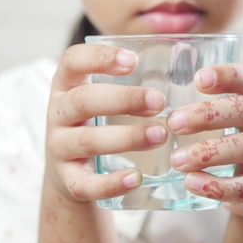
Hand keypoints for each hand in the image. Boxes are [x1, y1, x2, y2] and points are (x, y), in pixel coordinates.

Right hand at [45, 43, 166, 201]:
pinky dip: (111, 182)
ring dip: (127, 138)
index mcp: (66, 85)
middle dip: (124, 99)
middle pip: (84, 100)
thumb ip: (129, 82)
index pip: (72, 61)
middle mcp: (58, 114)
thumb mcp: (102, 99)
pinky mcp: (68, 180)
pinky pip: (86, 184)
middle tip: (159, 102)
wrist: (68, 172)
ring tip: (160, 135)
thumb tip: (184, 64)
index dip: (99, 58)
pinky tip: (135, 178)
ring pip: (89, 141)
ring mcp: (59, 148)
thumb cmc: (96, 124)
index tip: (133, 60)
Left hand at [166, 63, 242, 220]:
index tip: (197, 79)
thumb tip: (158, 82)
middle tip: (173, 122)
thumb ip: (206, 102)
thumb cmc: (237, 145)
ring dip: (208, 151)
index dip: (230, 74)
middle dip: (208, 114)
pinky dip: (216, 185)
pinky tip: (190, 182)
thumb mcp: (231, 120)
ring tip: (175, 159)